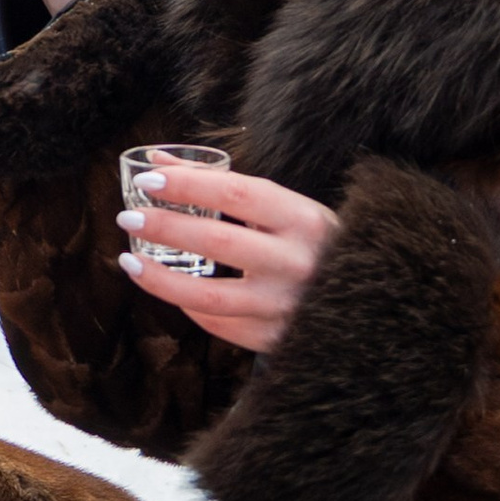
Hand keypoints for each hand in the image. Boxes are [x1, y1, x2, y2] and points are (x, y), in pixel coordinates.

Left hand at [117, 156, 334, 355]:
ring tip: (129, 262)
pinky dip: (189, 306)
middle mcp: (299, 263)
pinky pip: (219, 324)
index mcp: (304, 219)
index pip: (235, 193)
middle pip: (216, 241)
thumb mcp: (285, 208)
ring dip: (160, 278)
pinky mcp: (277, 339)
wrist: (370, 300)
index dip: (187, 185)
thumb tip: (158, 161)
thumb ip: (223, 185)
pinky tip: (170, 290)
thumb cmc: (315, 244)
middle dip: (164, 227)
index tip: (148, 178)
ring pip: (209, 296)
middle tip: (128, 216)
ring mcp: (287, 307)